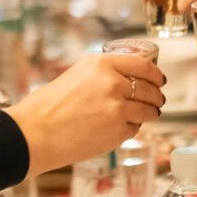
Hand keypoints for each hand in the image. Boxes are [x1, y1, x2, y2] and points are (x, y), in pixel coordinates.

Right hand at [6, 53, 164, 175]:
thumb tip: (129, 79)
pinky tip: (122, 127)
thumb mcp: (77, 74)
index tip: (160, 79)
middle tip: (157, 100)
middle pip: (150, 89)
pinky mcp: (117, 131)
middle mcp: (113, 83)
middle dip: (157, 96)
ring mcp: (117, 109)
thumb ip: (103, 73)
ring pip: (148, 110)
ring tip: (148, 114)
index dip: (156, 74)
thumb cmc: (49, 105)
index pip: (143, 65)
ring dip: (151, 113)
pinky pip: (135, 128)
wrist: (36, 132)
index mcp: (101, 64)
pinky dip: (132, 128)